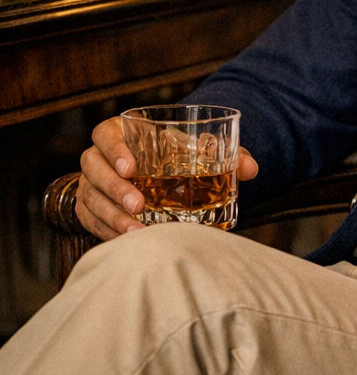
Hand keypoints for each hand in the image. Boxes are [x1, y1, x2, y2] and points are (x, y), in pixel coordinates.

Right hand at [76, 116, 258, 241]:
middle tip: (138, 205)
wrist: (165, 172)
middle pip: (92, 167)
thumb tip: (250, 168)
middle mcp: (100, 157)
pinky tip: (126, 240)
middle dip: (114, 188)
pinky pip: (89, 219)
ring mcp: (92, 183)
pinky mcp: (91, 207)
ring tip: (137, 230)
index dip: (114, 149)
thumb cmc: (179, 156)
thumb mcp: (201, 151)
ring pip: (89, 197)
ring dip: (111, 215)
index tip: (132, 168)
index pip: (105, 134)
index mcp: (122, 133)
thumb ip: (227, 154)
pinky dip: (105, 230)